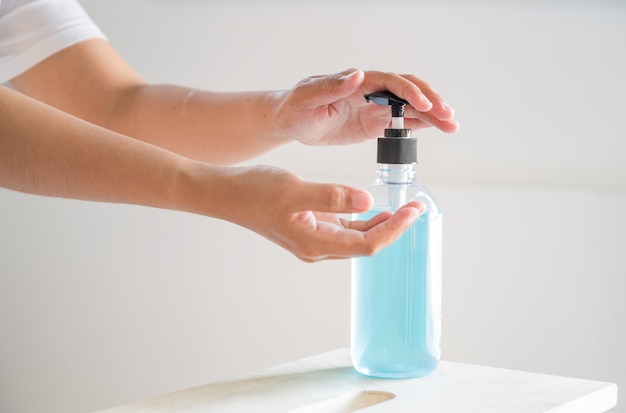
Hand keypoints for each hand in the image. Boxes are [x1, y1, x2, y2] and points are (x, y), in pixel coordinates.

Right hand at [212, 165, 424, 261]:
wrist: (226, 194)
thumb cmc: (255, 191)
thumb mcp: (295, 190)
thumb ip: (331, 196)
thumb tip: (366, 200)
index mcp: (315, 243)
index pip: (367, 244)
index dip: (394, 230)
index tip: (413, 212)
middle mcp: (317, 247)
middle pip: (365, 245)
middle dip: (394, 228)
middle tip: (416, 208)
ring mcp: (312, 239)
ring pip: (355, 238)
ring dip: (380, 225)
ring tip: (402, 209)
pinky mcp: (308, 228)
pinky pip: (342, 229)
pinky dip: (361, 220)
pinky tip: (371, 207)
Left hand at [275, 68, 458, 145]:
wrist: (292, 122)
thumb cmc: (296, 107)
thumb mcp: (308, 97)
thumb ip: (331, 87)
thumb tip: (358, 75)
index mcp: (357, 82)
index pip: (390, 82)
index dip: (408, 92)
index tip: (424, 104)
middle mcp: (370, 91)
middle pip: (407, 92)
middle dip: (430, 102)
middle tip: (448, 116)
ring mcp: (374, 107)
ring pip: (409, 108)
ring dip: (431, 115)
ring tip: (451, 125)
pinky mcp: (374, 123)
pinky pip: (401, 123)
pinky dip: (419, 126)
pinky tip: (436, 129)